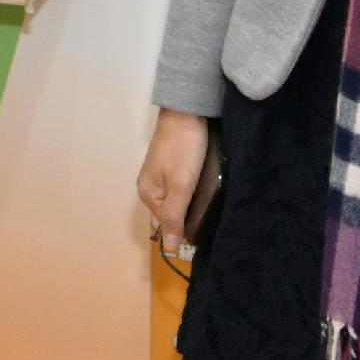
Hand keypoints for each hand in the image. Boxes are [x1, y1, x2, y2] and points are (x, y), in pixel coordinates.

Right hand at [135, 107, 218, 254]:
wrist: (187, 112)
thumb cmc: (184, 150)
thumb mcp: (180, 186)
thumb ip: (174, 216)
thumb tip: (169, 248)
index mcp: (148, 194)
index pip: (168, 224)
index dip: (187, 226)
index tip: (207, 223)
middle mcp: (150, 187)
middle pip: (172, 212)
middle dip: (190, 213)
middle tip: (211, 209)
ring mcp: (159, 175)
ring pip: (178, 199)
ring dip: (192, 201)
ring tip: (211, 198)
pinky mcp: (170, 165)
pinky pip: (181, 187)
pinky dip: (192, 189)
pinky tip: (205, 185)